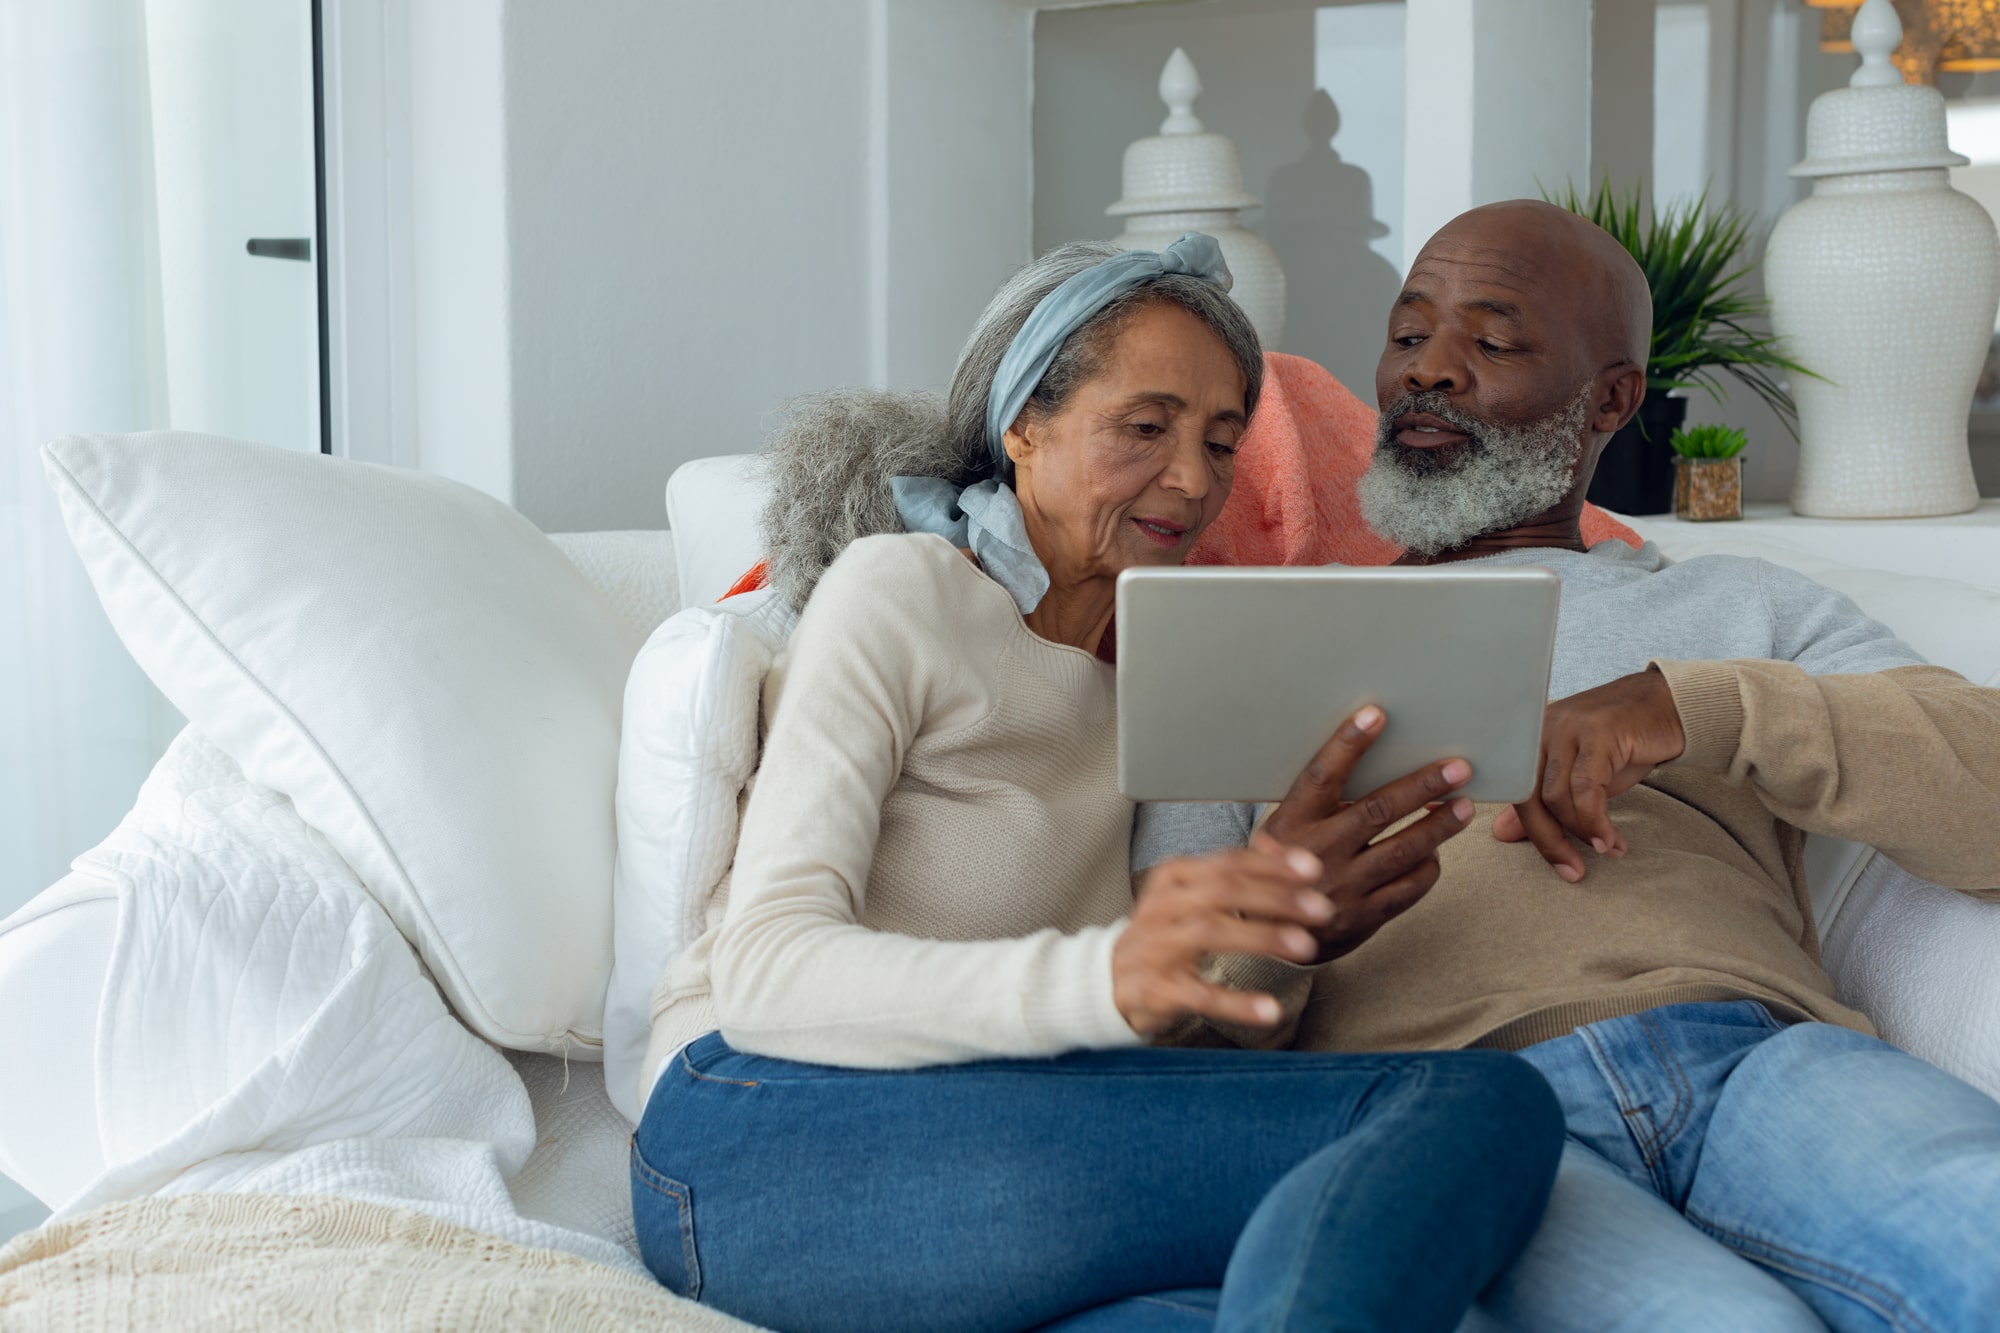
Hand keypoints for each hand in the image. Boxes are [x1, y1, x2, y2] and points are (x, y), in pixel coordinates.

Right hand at [1114, 840, 1333, 1036]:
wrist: (1108, 979)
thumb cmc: (1163, 935)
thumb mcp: (1191, 897)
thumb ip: (1233, 874)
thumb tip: (1282, 849)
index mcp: (1174, 878)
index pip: (1227, 862)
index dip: (1272, 865)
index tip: (1313, 871)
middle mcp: (1162, 907)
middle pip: (1222, 890)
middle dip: (1276, 897)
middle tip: (1321, 910)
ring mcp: (1155, 947)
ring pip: (1210, 932)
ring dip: (1262, 937)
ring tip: (1304, 946)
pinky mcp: (1154, 989)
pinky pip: (1199, 994)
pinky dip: (1236, 1003)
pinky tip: (1269, 1010)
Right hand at [1259, 705, 1477, 961]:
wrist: (1270, 936)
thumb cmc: (1283, 867)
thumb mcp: (1282, 831)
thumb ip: (1318, 806)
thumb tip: (1372, 761)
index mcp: (1293, 823)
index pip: (1322, 776)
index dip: (1348, 744)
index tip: (1376, 715)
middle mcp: (1318, 853)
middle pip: (1377, 811)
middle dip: (1422, 787)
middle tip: (1457, 768)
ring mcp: (1342, 887)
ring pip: (1403, 850)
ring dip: (1439, 826)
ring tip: (1464, 807)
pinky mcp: (1364, 917)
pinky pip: (1408, 889)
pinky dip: (1427, 867)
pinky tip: (1436, 852)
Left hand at [1492, 667, 1685, 881]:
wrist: (1667, 706)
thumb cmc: (1623, 743)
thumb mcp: (1578, 777)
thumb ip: (1542, 803)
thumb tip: (1501, 833)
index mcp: (1528, 739)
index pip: (1516, 794)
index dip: (1533, 834)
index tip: (1559, 864)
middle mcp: (1540, 730)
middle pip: (1530, 797)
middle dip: (1551, 841)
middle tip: (1574, 870)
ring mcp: (1567, 728)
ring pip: (1557, 796)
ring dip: (1582, 832)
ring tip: (1606, 849)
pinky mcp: (1596, 732)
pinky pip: (1586, 788)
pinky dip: (1595, 820)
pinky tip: (1608, 838)